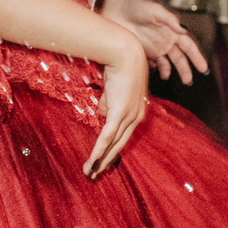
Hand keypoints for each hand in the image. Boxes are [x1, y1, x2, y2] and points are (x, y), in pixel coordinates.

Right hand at [84, 36, 148, 179]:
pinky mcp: (120, 112)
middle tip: (95, 175)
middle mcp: (136, 116)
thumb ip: (109, 103)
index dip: (113, 150)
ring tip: (90, 173)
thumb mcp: (114, 88)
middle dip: (107, 161)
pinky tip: (92, 162)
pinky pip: (107, 136)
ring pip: (113, 144)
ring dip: (100, 160)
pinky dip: (99, 151)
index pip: (124, 136)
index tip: (104, 161)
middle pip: (120, 145)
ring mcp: (130, 115)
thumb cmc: (120, 65)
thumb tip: (102, 114)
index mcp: (137, 111)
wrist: (124, 52)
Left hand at [99, 0, 207, 83]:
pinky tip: (156, 72)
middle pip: (180, 58)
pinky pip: (153, 65)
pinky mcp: (143, 54)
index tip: (203, 69)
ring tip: (168, 78)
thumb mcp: (155, 11)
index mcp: (172, 31)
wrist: (115, 11)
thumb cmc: (136, 7)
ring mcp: (154, 49)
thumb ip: (170, 20)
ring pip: (167, 64)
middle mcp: (166, 41)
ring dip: (170, 72)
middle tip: (189, 82)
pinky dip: (156, 70)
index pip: (189, 46)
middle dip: (186, 70)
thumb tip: (184, 31)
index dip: (197, 57)